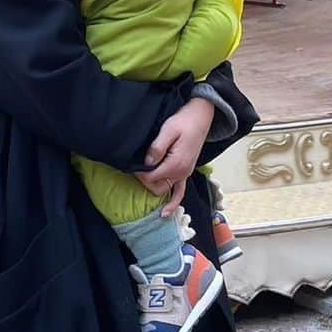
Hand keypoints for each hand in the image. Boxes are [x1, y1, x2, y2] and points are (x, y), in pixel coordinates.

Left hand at [135, 97, 213, 217]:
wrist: (200, 118)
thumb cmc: (184, 121)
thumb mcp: (168, 130)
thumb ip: (157, 148)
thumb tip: (147, 162)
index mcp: (176, 164)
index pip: (152, 178)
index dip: (139, 174)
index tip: (130, 166)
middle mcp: (181, 172)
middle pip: (157, 187)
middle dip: (145, 181)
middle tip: (134, 170)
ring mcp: (185, 173)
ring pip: (166, 190)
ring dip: (154, 190)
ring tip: (141, 190)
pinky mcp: (186, 171)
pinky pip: (180, 192)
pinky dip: (173, 203)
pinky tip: (166, 213)